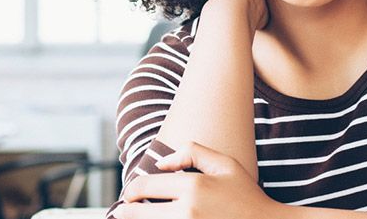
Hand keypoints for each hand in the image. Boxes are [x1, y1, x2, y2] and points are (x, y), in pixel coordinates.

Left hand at [112, 142, 276, 218]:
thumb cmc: (246, 195)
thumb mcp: (225, 164)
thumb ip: (192, 153)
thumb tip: (161, 163)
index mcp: (193, 187)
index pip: (144, 187)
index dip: (130, 191)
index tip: (127, 196)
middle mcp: (188, 211)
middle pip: (138, 213)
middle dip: (125, 213)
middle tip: (120, 213)